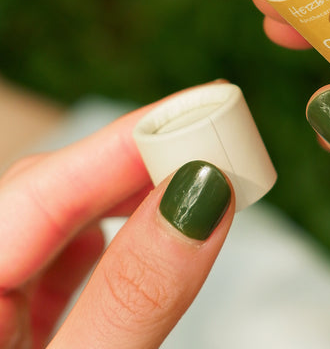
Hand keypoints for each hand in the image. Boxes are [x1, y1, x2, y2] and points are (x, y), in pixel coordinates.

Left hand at [0, 86, 233, 348]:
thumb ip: (132, 296)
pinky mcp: (19, 318)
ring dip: (131, 194)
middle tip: (214, 138)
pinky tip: (153, 228)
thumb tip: (201, 195)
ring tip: (194, 176)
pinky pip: (67, 252)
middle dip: (134, 161)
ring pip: (60, 218)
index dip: (124, 143)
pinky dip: (119, 232)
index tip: (203, 109)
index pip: (36, 190)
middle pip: (47, 191)